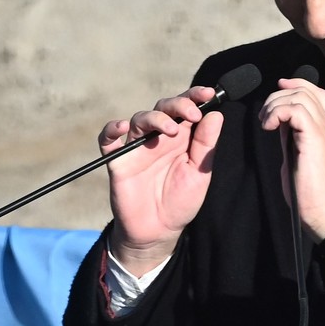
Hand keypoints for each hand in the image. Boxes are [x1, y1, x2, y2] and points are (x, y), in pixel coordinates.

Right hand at [102, 86, 223, 274]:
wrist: (158, 231)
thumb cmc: (180, 202)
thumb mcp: (199, 173)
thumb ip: (205, 144)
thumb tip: (216, 113)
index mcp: (180, 138)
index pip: (186, 108)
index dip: (195, 96)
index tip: (208, 93)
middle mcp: (158, 137)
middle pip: (163, 108)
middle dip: (178, 104)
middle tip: (192, 114)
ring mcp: (136, 147)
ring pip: (139, 119)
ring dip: (155, 118)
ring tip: (170, 130)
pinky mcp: (118, 160)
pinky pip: (107, 140)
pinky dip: (111, 130)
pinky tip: (121, 127)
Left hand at [258, 77, 324, 236]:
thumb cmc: (310, 192)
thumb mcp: (297, 156)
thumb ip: (292, 136)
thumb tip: (279, 122)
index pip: (316, 93)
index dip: (296, 84)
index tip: (278, 88)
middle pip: (305, 90)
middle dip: (278, 96)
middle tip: (265, 116)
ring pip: (300, 96)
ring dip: (275, 105)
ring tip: (266, 123)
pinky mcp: (316, 138)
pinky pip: (296, 110)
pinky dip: (277, 113)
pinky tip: (269, 128)